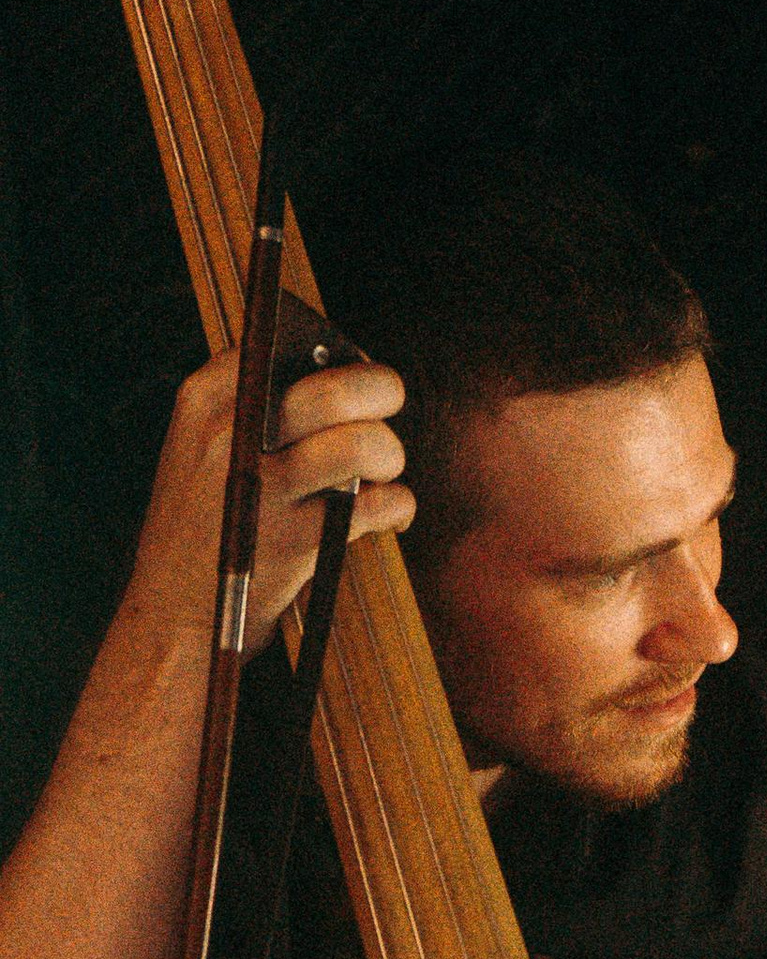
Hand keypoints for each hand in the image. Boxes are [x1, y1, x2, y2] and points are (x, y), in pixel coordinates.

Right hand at [119, 348, 411, 657]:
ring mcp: (265, 487)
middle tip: (388, 413)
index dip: (339, 359)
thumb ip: (260, 406)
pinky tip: (389, 514)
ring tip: (382, 472)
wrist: (176, 612)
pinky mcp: (297, 539)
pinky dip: (398, 506)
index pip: (287, 346)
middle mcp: (232, 433)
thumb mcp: (206, 449)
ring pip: (364, 444)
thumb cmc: (208, 525)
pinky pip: (379, 503)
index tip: (356, 380)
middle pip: (337, 389)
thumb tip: (350, 371)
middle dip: (382, 395)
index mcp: (206, 399)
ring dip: (391, 456)